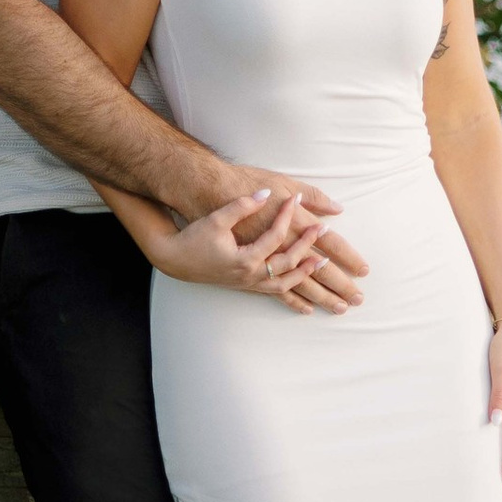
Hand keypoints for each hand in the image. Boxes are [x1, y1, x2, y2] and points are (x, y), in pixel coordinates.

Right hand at [156, 188, 346, 304]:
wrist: (175, 259)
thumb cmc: (195, 236)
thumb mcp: (218, 218)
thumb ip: (243, 205)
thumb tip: (267, 193)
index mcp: (246, 257)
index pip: (276, 235)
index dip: (286, 215)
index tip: (294, 199)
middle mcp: (251, 274)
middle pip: (290, 264)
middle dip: (312, 250)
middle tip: (327, 234)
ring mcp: (250, 282)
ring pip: (287, 284)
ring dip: (310, 278)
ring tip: (327, 268)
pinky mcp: (247, 286)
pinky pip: (276, 295)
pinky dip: (294, 300)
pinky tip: (309, 308)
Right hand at [226, 176, 365, 310]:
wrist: (201, 196)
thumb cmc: (238, 186)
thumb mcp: (277, 183)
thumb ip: (309, 196)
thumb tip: (335, 208)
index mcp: (288, 227)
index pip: (325, 245)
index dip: (345, 256)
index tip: (362, 268)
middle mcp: (275, 250)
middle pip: (315, 272)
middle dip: (339, 285)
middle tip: (358, 298)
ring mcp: (260, 266)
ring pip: (298, 286)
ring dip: (320, 297)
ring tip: (338, 307)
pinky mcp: (248, 273)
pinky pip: (275, 291)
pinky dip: (293, 300)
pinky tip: (307, 309)